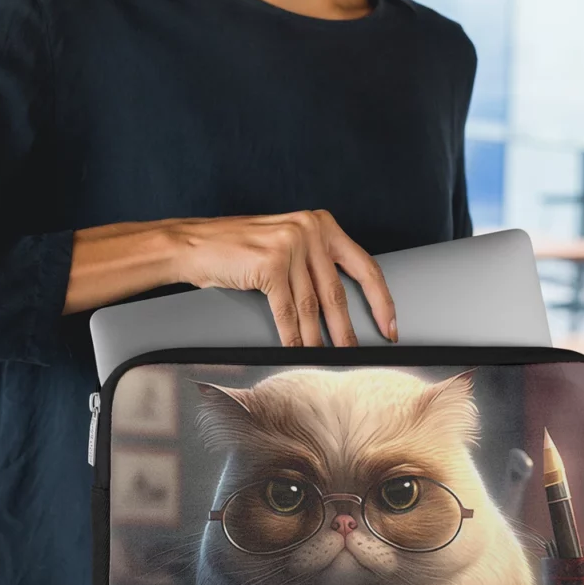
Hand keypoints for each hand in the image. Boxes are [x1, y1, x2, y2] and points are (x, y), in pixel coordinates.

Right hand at [169, 208, 397, 346]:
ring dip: (319, 339)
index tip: (389, 325)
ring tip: (327, 360)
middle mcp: (310, 230)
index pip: (364, 266)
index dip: (380, 300)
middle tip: (357, 354)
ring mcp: (290, 245)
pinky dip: (292, 336)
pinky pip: (286, 311)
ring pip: (311, 306)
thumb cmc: (238, 248)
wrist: (194, 244)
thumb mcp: (286, 244)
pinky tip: (297, 351)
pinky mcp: (270, 264)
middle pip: (337, 292)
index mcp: (321, 224)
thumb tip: (340, 306)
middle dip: (347, 330)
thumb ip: (314, 263)